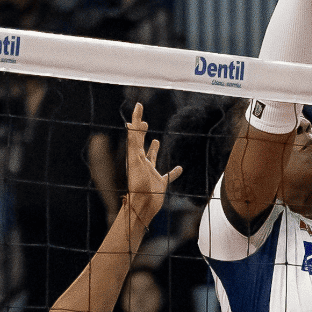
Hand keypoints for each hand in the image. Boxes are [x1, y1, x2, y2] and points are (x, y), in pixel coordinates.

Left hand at [125, 102, 182, 224]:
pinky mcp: (159, 183)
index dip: (136, 119)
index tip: (138, 106)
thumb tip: (132, 126)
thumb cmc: (139, 185)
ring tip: (156, 141)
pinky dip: (173, 173)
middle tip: (142, 120)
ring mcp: (150, 173)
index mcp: (135, 156)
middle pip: (140, 143)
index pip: (135, 134)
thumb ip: (135, 144)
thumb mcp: (136, 161)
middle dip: (141, 131)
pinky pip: (167, 176)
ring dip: (153, 150)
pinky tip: (179, 169)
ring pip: (152, 158)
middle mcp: (141, 162)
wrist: (142, 205)